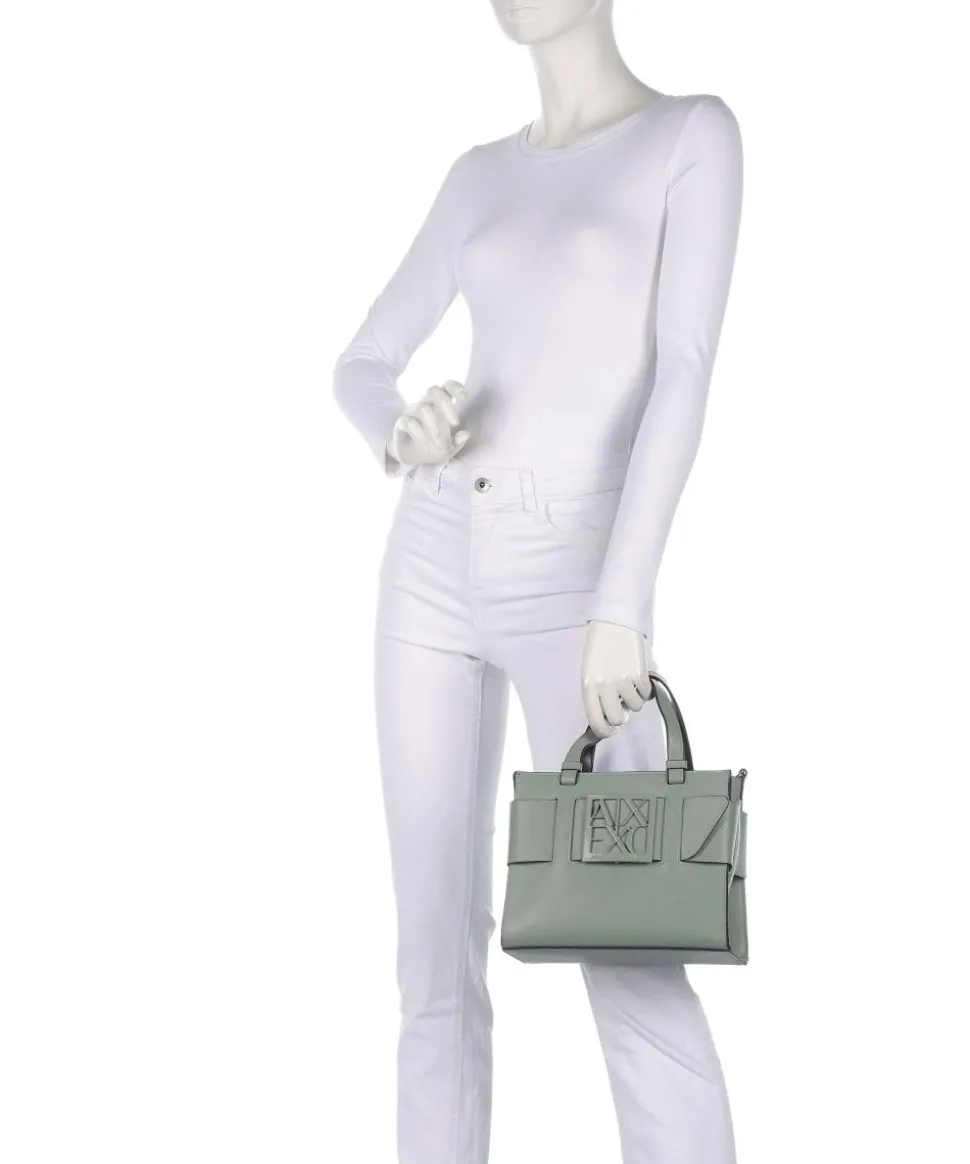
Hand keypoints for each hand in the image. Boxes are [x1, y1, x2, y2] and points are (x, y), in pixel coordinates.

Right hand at [387, 380, 469, 468]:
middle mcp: (426, 404)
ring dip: (434, 427)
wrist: (412, 459)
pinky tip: (424, 445)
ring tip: (440, 444)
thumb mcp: (450, 449)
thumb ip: (458, 441)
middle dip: (446, 404)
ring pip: (423, 408)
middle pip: (434, 390)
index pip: (447, 387)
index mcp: (441, 405)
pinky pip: (410, 422)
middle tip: (455, 423)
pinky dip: (420, 435)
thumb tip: (465, 435)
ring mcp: (412, 411)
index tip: (463, 398)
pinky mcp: (401, 422)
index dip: (455, 387)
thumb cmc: (434, 448)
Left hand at [580, 619, 657, 737]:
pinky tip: (637, 675)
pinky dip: (644, 688)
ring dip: (634, 698)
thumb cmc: (599, 647)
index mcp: (588, 686)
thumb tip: (607, 717)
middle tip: (621, 703)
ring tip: (628, 681)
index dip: (604, 731)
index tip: (610, 731)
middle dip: (621, 714)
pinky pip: (646, 694)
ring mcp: (623, 680)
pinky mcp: (640, 674)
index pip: (596, 721)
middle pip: (618, 719)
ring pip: (635, 706)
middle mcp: (605, 686)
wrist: (614, 622)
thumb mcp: (589, 672)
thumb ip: (596, 694)